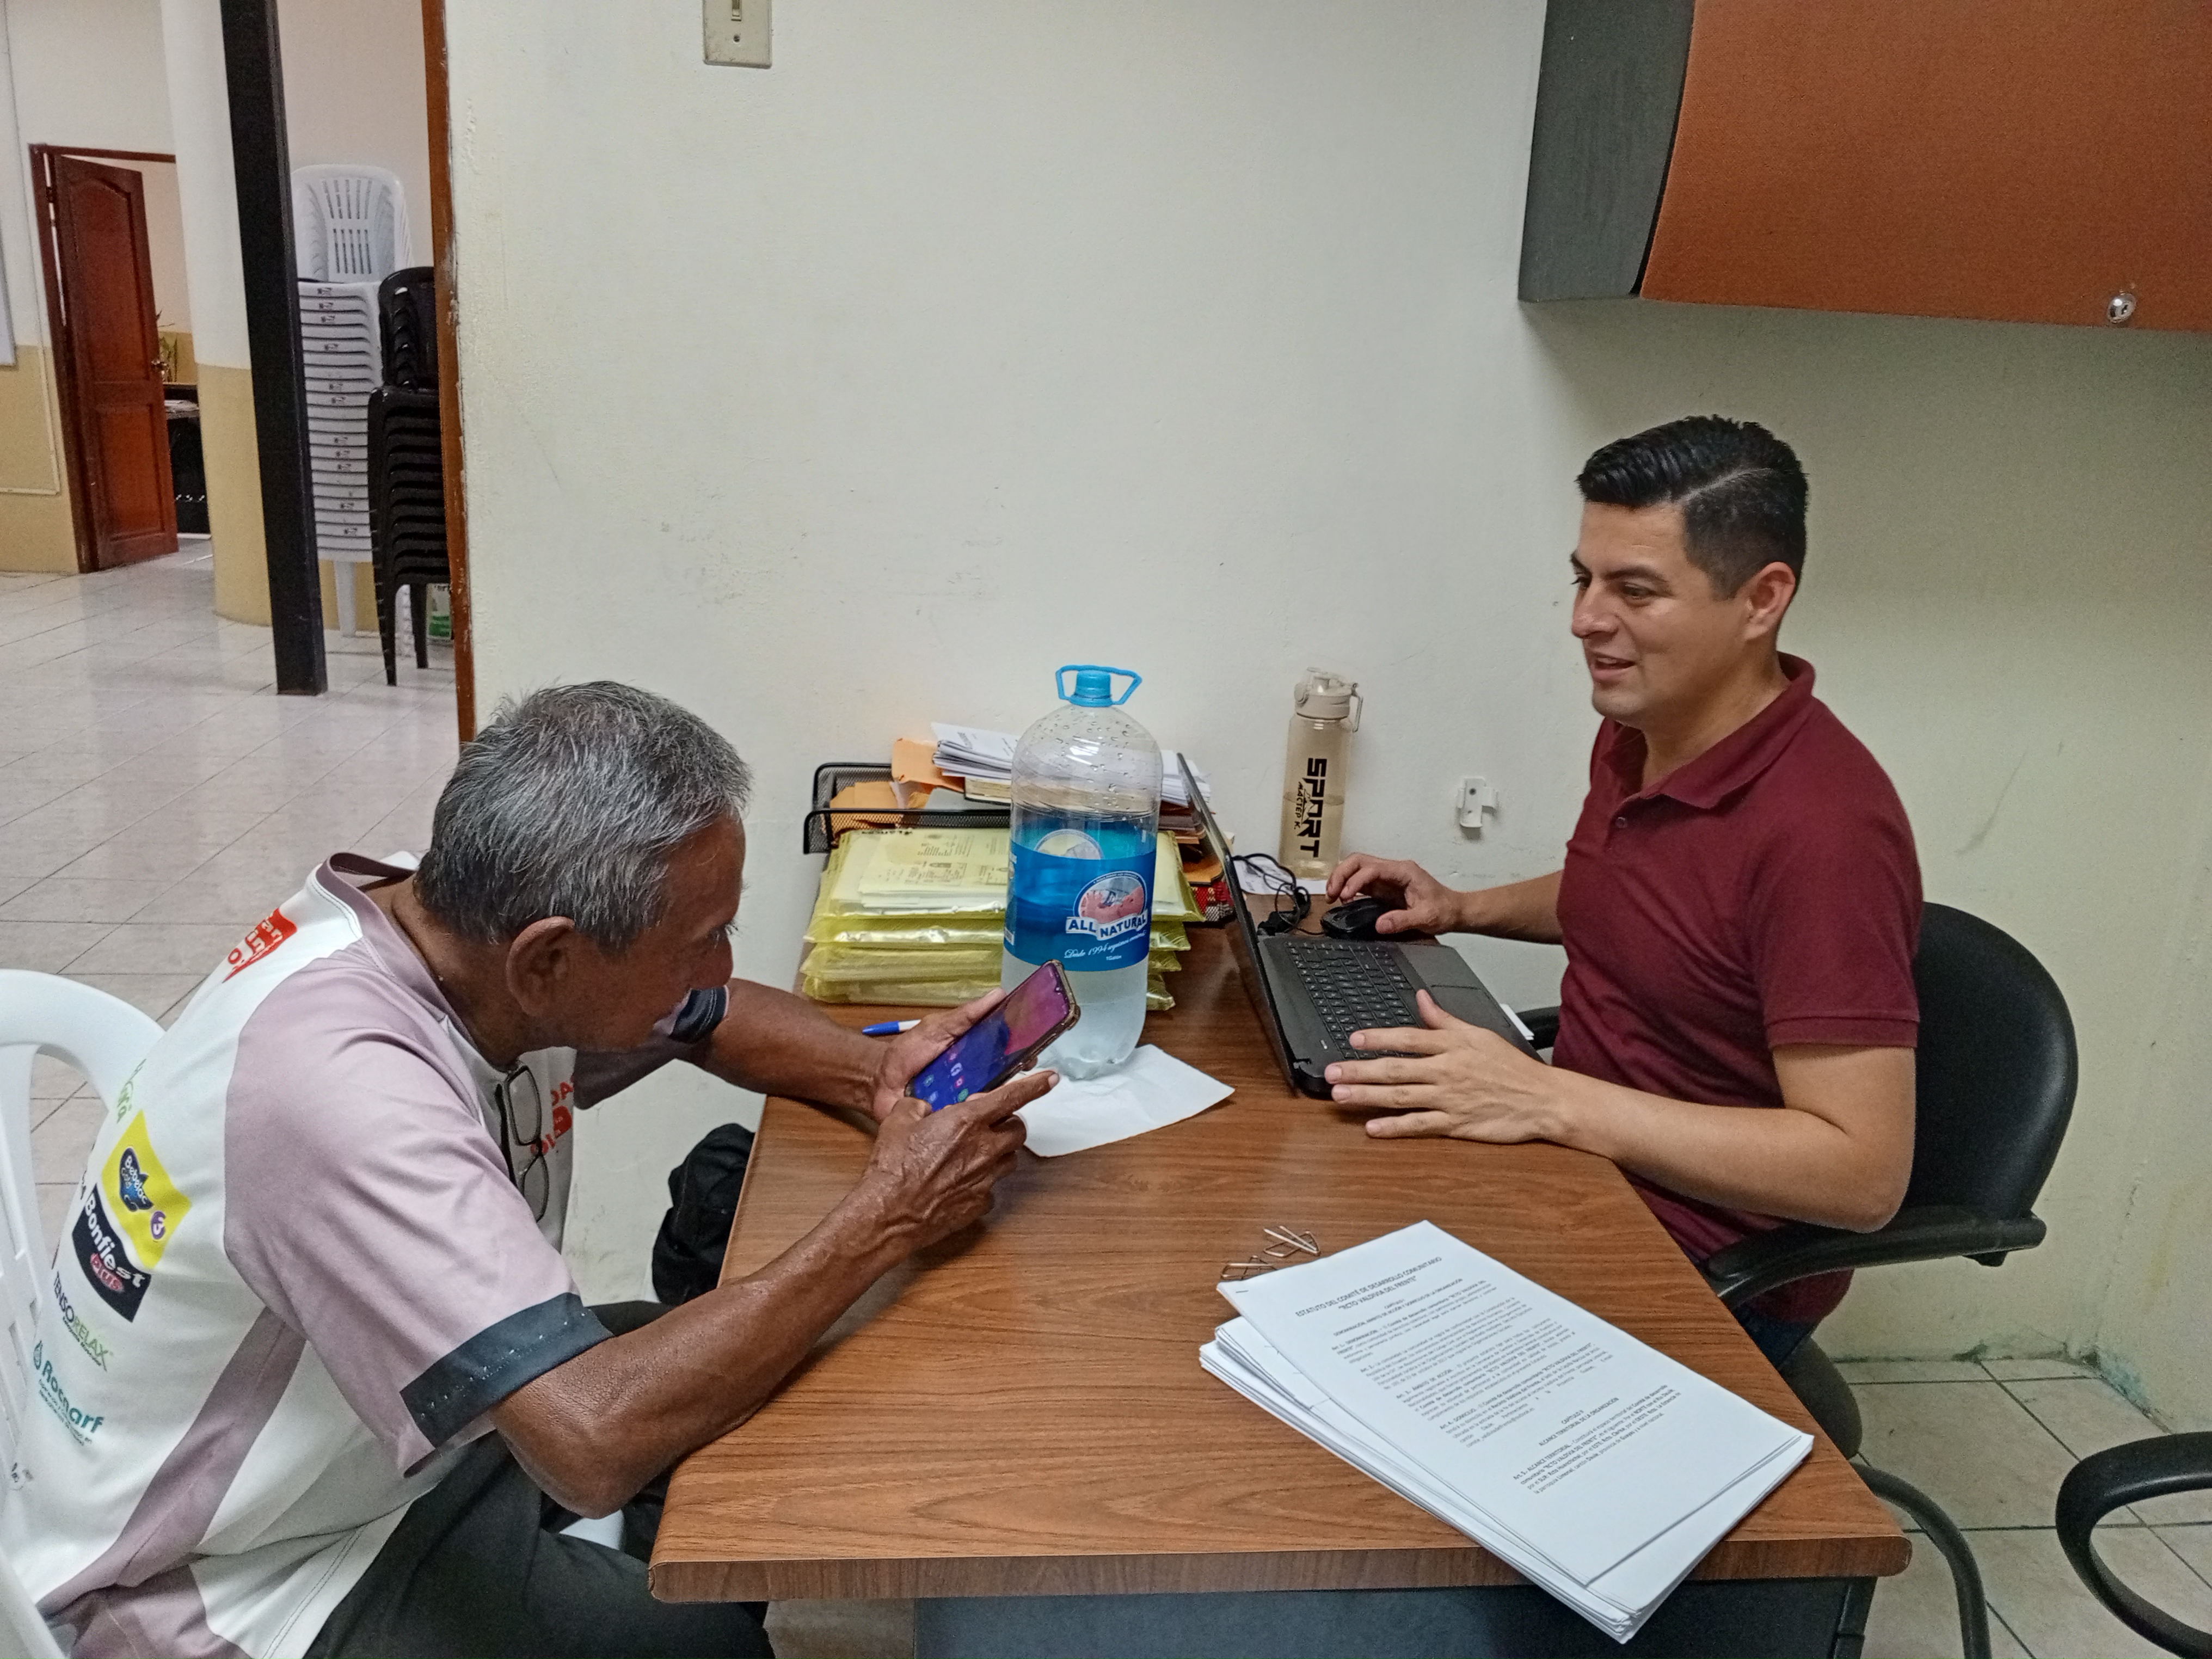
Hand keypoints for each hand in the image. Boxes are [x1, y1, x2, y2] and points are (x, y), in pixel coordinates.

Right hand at [861, 1069, 1048, 1250]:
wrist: (889, 1214)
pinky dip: (982, 1182)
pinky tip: (961, 1181)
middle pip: (1018, 1131)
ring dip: (998, 1152)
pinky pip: (992, 1188)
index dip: (1035, 1086)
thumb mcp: (898, 1120)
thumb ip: (918, 1107)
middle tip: (990, 1124)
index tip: (1051, 1079)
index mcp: (966, 1122)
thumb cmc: (893, 1167)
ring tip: (974, 1152)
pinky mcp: (980, 1204)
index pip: (1011, 1097)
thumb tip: (923, 1108)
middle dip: (1008, 1123)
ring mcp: (985, 1179)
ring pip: (1009, 1160)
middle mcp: (983, 1149)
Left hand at [867, 989, 1010, 1122]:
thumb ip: (964, 1016)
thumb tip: (999, 994)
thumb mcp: (936, 1028)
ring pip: (989, 1103)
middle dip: (1015, 1081)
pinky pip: (967, 1122)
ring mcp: (963, 1101)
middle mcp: (973, 1079)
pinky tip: (978, 1115)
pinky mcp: (950, 1121)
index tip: (1032, 1051)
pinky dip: (974, 1119)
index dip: (1021, 1052)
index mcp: (973, 1055)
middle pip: (1002, 1082)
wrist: (878, 1083)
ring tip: (999, 1096)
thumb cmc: (908, 1053)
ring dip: (996, 1101)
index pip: (1005, 1054)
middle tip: (1020, 1078)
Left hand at [1324, 991, 1561, 1141]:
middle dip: (1360, 1070)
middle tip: (1331, 1071)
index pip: (1408, 1038)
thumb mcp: (1479, 1034)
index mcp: (1452, 1046)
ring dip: (1368, 1096)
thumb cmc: (1511, 1067)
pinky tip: (1372, 1128)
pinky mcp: (1456, 1124)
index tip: (1353, 1039)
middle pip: (1396, 1069)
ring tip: (1340, 1095)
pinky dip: (1395, 1128)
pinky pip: (1420, 1125)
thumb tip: (1422, 998)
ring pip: (1401, 1097)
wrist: (1541, 1098)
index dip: (1379, 1038)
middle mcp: (1447, 1071)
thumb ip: (1445, 1019)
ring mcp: (1449, 1099)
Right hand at [1325, 855, 1467, 936]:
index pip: (1372, 868)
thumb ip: (1402, 920)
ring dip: (1341, 878)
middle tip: (1331, 893)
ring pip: (1357, 867)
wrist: (1454, 911)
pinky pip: (1361, 881)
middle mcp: (1393, 870)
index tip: (1346, 897)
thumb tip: (1379, 924)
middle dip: (1341, 874)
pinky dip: (1348, 886)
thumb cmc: (1444, 910)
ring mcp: (1387, 877)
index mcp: (1404, 871)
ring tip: (1331, 895)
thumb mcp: (1426, 917)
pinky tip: (1341, 898)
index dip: (1355, 881)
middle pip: (1359, 861)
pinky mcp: (1384, 887)